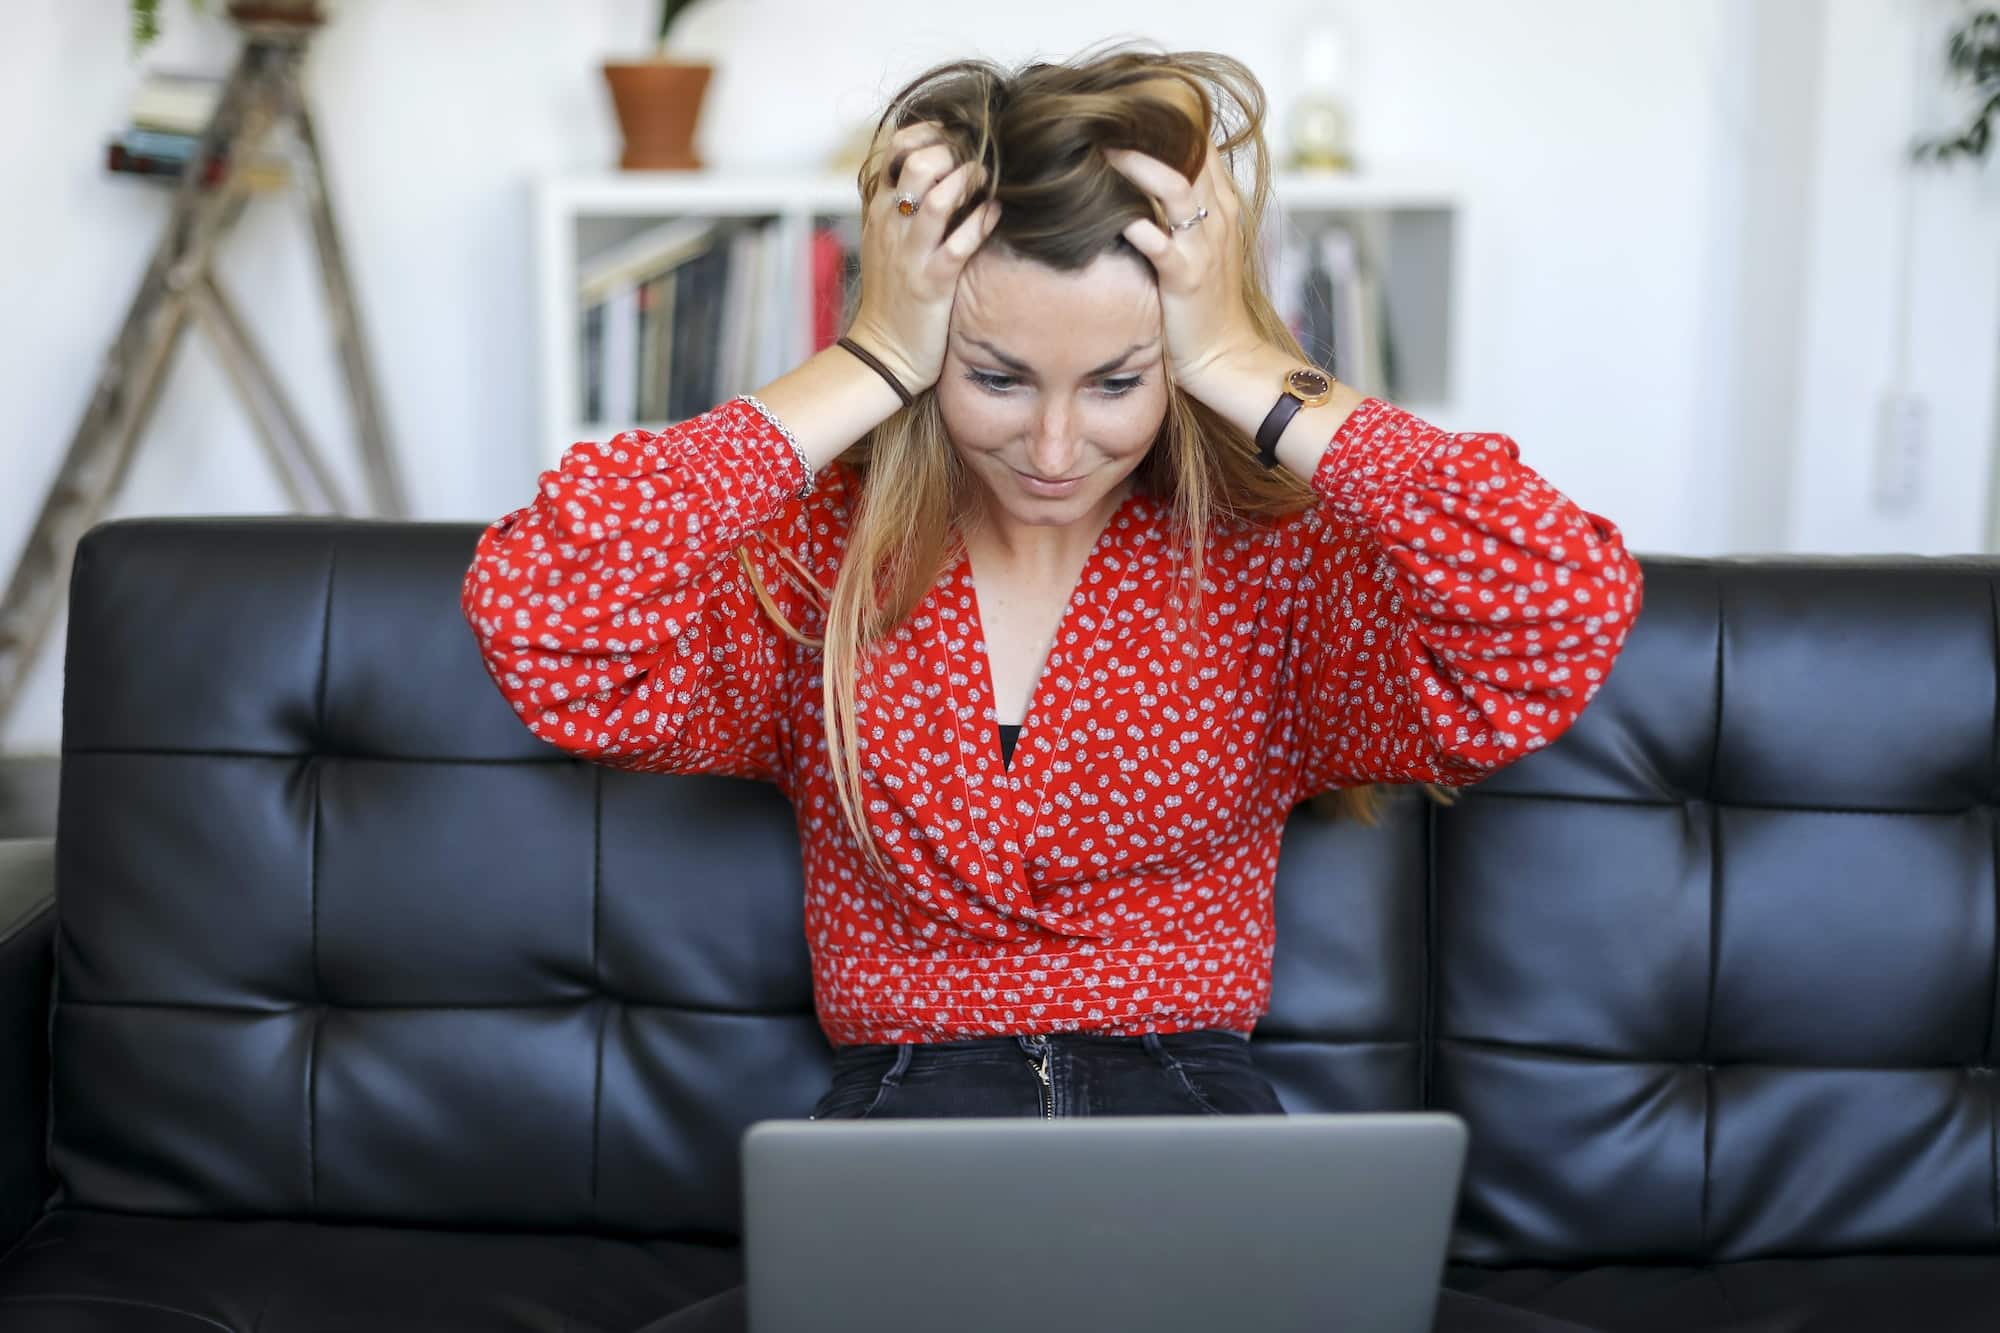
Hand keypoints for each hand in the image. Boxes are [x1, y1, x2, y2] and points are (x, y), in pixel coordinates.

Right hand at [845, 122, 1002, 394]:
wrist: (883, 351)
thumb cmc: (894, 293)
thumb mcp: (887, 240)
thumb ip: (905, 203)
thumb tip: (942, 169)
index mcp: (880, 209)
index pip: (896, 148)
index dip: (931, 132)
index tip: (959, 136)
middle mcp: (891, 224)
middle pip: (917, 163)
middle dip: (954, 153)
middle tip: (978, 160)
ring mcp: (910, 253)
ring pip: (935, 198)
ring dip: (968, 182)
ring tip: (987, 180)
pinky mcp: (932, 283)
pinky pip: (959, 244)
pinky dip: (981, 224)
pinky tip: (996, 214)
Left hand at [1103, 141, 1268, 403]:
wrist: (1224, 356)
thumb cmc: (1205, 302)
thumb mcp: (1202, 245)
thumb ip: (1182, 209)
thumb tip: (1142, 180)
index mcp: (1222, 204)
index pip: (1201, 144)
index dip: (1168, 122)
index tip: (1127, 110)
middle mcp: (1218, 217)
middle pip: (1190, 154)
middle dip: (1149, 132)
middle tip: (1103, 116)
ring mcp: (1204, 246)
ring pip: (1177, 188)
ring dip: (1139, 167)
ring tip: (1102, 151)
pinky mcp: (1186, 277)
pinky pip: (1161, 243)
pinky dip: (1137, 225)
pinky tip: (1112, 215)